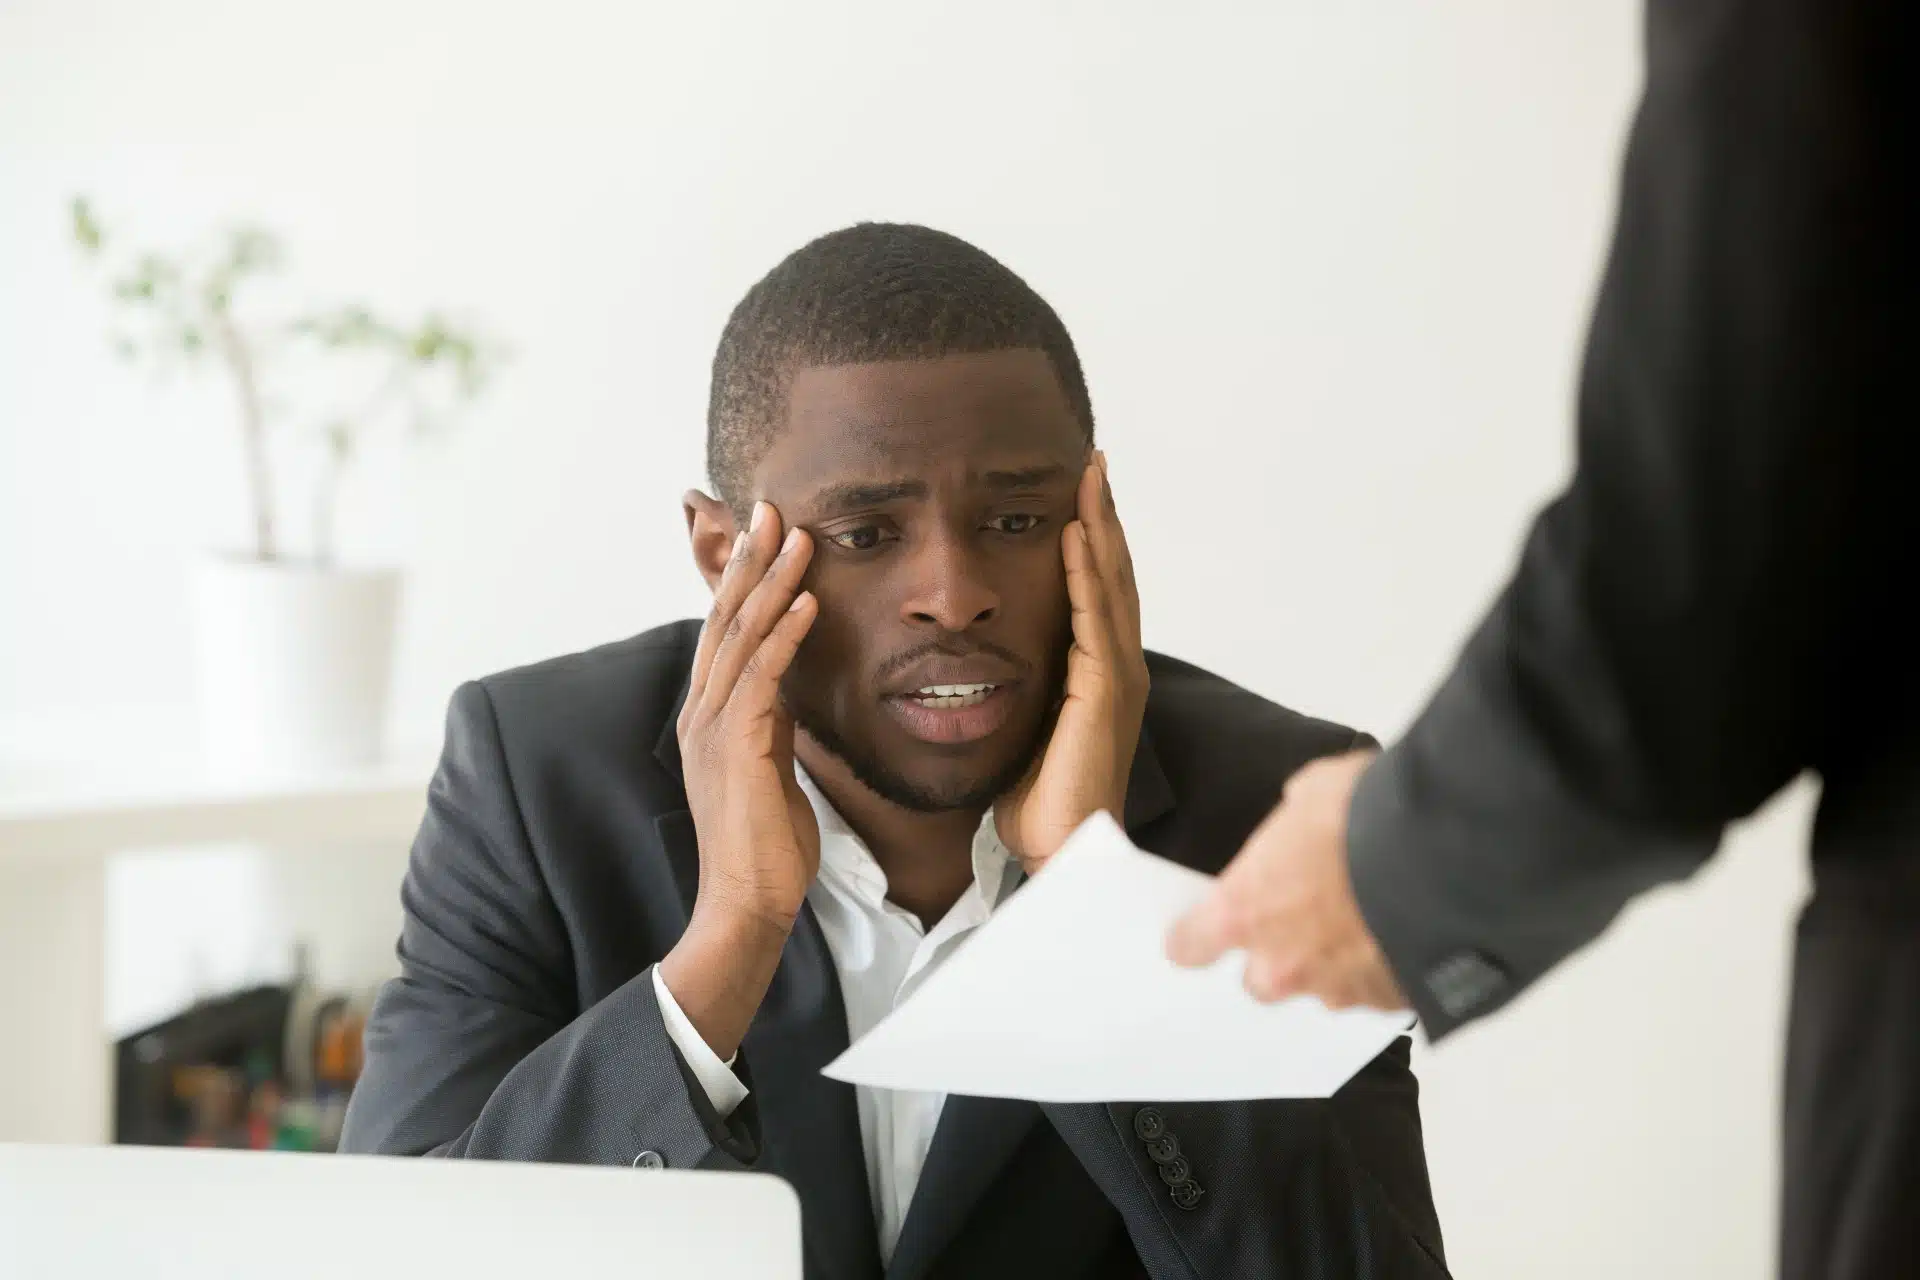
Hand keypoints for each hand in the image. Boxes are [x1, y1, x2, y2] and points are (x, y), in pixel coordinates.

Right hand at [661, 500, 820, 1058]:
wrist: (747, 903)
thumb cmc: (766, 845)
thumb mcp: (771, 768)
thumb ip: (771, 725)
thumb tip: (787, 694)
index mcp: (711, 715)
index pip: (726, 632)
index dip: (744, 580)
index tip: (767, 535)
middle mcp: (704, 712)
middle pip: (725, 619)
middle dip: (749, 560)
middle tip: (771, 507)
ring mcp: (713, 728)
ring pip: (740, 637)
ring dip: (771, 583)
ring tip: (797, 536)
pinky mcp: (736, 748)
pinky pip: (761, 679)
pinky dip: (784, 636)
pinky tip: (807, 603)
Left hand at [994, 450, 1149, 873]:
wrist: (1058, 849)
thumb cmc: (1039, 801)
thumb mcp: (1028, 728)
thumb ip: (1023, 689)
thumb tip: (984, 663)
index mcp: (1101, 675)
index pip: (1098, 592)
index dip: (1093, 541)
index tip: (1080, 493)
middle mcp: (1119, 668)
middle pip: (1114, 575)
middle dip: (1104, 519)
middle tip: (1094, 465)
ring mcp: (1118, 677)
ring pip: (1110, 585)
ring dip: (1101, 528)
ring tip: (1090, 479)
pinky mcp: (1104, 691)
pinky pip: (1094, 618)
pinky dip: (1086, 572)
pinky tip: (1075, 536)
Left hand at [1165, 750, 1405, 1008]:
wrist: (1446, 853)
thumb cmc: (1364, 814)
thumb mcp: (1311, 794)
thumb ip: (1292, 827)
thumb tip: (1306, 824)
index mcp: (1244, 910)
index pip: (1190, 946)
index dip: (1196, 937)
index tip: (1200, 931)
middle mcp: (1283, 963)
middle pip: (1260, 980)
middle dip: (1279, 954)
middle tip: (1308, 917)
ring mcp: (1338, 990)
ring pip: (1324, 989)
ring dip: (1338, 962)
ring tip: (1372, 918)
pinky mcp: (1389, 1003)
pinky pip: (1376, 992)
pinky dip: (1386, 968)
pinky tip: (1406, 933)